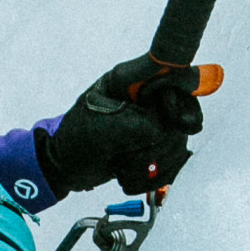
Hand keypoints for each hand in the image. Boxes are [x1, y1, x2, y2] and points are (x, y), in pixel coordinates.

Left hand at [40, 54, 208, 198]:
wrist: (65, 166)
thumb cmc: (75, 140)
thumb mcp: (101, 129)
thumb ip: (136, 123)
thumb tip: (167, 128)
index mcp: (131, 79)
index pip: (174, 71)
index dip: (184, 89)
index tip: (180, 120)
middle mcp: (147, 96)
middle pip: (184, 114)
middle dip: (159, 145)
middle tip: (130, 155)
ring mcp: (154, 120)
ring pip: (179, 142)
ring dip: (152, 165)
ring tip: (123, 169)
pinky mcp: (157, 144)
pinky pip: (174, 160)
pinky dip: (154, 176)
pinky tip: (130, 178)